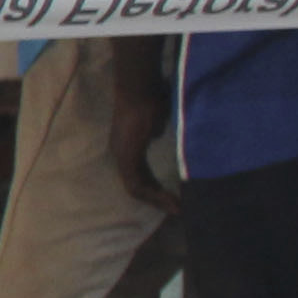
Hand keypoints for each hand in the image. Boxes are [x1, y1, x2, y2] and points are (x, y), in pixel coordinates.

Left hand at [104, 71, 179, 216]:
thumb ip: (155, 129)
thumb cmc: (151, 98)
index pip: (139, 174)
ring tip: (176, 208)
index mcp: (127, 146)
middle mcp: (120, 153)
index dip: (154, 188)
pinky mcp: (126, 157)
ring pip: (136, 188)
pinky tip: (169, 201)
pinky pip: (136, 184)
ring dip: (157, 200)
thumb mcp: (156, 119)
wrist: (140, 88)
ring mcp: (121, 156)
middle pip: (136, 185)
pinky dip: (153, 195)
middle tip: (176, 209)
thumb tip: (159, 133)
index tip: (172, 197)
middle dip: (156, 199)